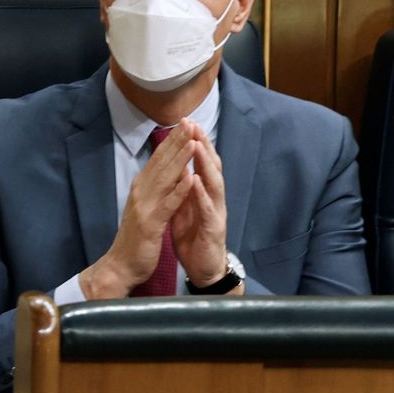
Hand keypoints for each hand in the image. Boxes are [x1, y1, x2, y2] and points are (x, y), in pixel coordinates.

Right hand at [80, 124, 195, 298]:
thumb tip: (165, 172)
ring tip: (193, 141)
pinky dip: (179, 190)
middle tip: (191, 121)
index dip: (172, 141)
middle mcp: (141, 192)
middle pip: (161, 162)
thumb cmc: (135, 239)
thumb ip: (154, 190)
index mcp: (141, 188)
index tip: (186, 123)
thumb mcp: (145, 208)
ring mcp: (144, 206)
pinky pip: (168, 204)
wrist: (120, 265)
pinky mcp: (150, 223)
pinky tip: (190, 178)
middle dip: (177, 141)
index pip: (159, 159)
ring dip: (180, 159)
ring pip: (165, 178)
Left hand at [169, 120, 232, 287]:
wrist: (204, 269)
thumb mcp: (186, 209)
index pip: (202, 164)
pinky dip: (202, 194)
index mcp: (205, 194)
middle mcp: (214, 199)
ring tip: (198, 145)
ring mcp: (216, 213)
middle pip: (211, 167)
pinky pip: (207, 209)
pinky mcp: (213, 229)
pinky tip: (196, 180)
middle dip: (203, 145)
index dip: (196, 143)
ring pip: (214, 183)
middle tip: (194, 125)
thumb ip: (184, 189)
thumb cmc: (195, 238)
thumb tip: (178, 168)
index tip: (186, 123)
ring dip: (205, 163)